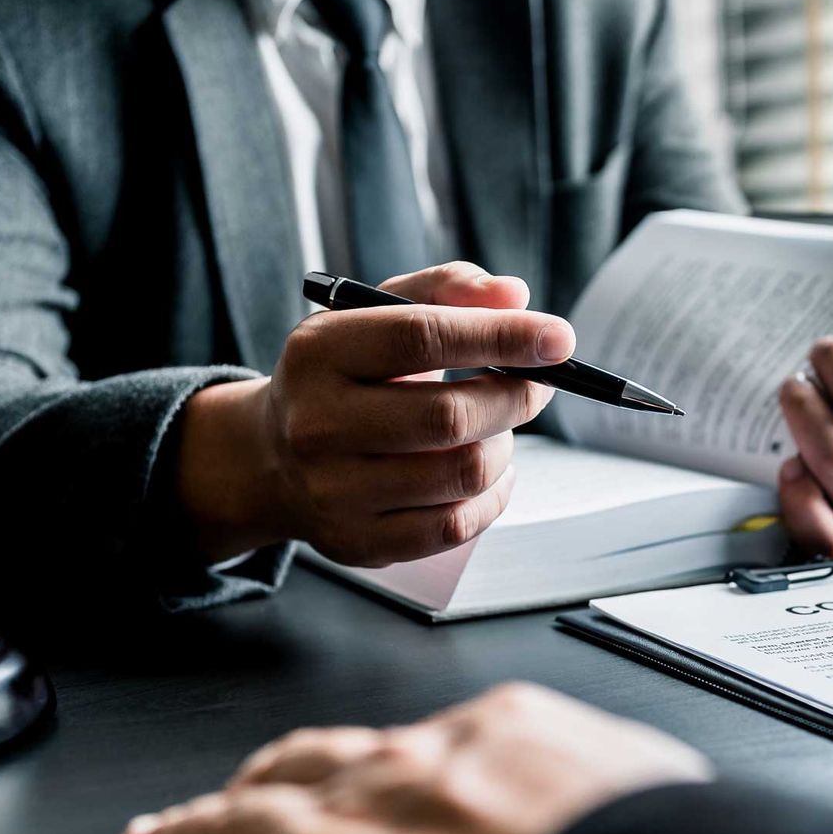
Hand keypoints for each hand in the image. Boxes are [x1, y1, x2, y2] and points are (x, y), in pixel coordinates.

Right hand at [176, 262, 575, 565]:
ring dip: (505, 447)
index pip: (423, 337)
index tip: (559, 339)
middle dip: (515, 398)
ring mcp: (334, 491)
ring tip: (498, 428)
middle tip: (536, 385)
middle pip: (450, 416)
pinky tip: (486, 472)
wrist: (273, 456)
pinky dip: (492, 496)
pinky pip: (456, 526)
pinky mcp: (359, 542)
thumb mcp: (377, 316)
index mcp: (319, 352)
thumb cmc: (345, 376)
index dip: (502, 337)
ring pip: (463, 474)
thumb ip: (446, 291)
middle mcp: (318, 424)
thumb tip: (514, 295)